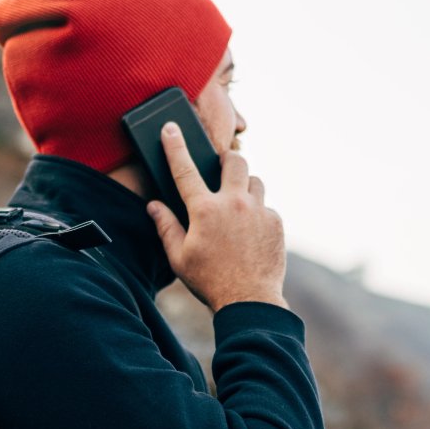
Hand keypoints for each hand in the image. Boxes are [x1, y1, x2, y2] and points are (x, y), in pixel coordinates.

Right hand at [143, 121, 287, 312]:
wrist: (249, 301)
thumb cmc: (209, 281)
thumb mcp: (179, 258)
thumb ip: (166, 227)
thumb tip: (154, 205)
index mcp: (204, 210)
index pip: (185, 170)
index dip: (175, 146)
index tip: (170, 128)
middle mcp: (233, 203)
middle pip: (234, 161)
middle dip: (227, 160)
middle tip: (221, 170)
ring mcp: (258, 211)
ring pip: (255, 181)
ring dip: (244, 187)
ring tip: (237, 206)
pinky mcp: (275, 222)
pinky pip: (266, 207)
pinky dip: (257, 214)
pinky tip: (250, 233)